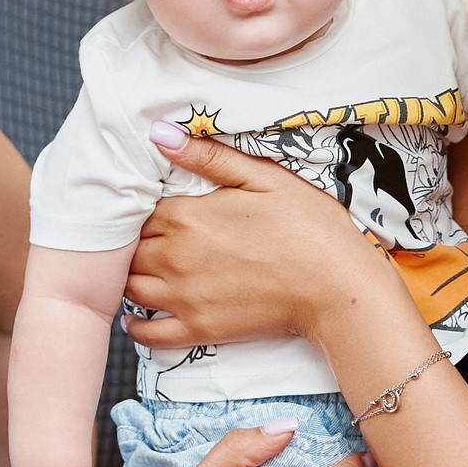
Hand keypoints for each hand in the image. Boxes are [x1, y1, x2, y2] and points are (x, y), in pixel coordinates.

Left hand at [125, 129, 387, 348]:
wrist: (337, 288)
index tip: (160, 211)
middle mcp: (175, 258)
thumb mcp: (264, 178)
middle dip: (137, 242)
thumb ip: (208, 157)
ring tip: (145, 270)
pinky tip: (138, 316)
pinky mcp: (198, 329)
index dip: (147, 210)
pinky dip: (137, 326)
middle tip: (153, 240)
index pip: (140, 211)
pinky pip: (149, 333)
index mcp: (187, 216)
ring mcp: (184, 297)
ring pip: (131, 286)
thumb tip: (159, 133)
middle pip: (131, 248)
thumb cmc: (309, 228)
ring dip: (133, 277)